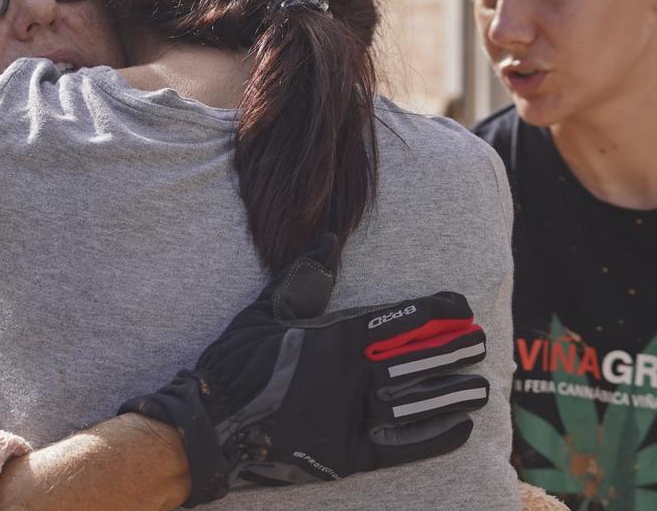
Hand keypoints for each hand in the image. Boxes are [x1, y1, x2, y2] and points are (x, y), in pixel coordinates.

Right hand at [120, 240, 489, 505]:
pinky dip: (434, 436)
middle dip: (452, 349)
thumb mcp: (264, 312)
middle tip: (481, 342)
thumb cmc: (234, 364)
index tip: (460, 306)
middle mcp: (351, 376)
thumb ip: (301, 279)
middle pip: (416, 359)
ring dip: (452, 392)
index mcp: (334, 339)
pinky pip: (403, 445)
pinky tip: (461, 428)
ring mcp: (352, 417)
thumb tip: (327, 240)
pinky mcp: (348, 454)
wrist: (212, 426)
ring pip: (417, 401)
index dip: (432, 312)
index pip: (395, 320)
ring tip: (481, 387)